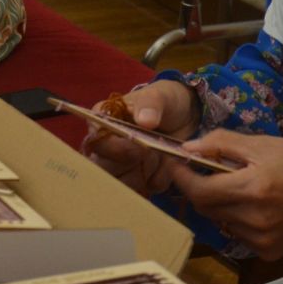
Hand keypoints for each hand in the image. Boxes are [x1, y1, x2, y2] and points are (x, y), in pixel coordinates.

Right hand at [83, 79, 195, 195]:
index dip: (115, 149)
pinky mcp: (139, 179)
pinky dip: (161, 177)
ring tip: (161, 154)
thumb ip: (151, 104)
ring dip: (147, 171)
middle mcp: (105, 147)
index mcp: (102, 122)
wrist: (186, 116)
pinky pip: (147, 187)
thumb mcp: (160, 96)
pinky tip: (167, 163)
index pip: (97, 141)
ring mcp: (120, 166)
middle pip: (105, 168)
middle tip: (153, 151)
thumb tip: (145, 121)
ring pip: (123, 183)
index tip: (138, 148)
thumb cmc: (165, 101)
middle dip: (133, 164)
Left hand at [169, 130, 282, 260]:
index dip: (182, 177)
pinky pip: (238, 234)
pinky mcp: (268, 250)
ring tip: (238, 187)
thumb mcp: (263, 144)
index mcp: (252, 188)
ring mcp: (261, 239)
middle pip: (206, 207)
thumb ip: (222, 144)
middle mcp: (254, 219)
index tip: (176, 164)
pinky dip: (236, 219)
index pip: (199, 190)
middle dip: (198, 188)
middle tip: (204, 171)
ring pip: (220, 221)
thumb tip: (188, 147)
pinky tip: (255, 206)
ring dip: (219, 203)